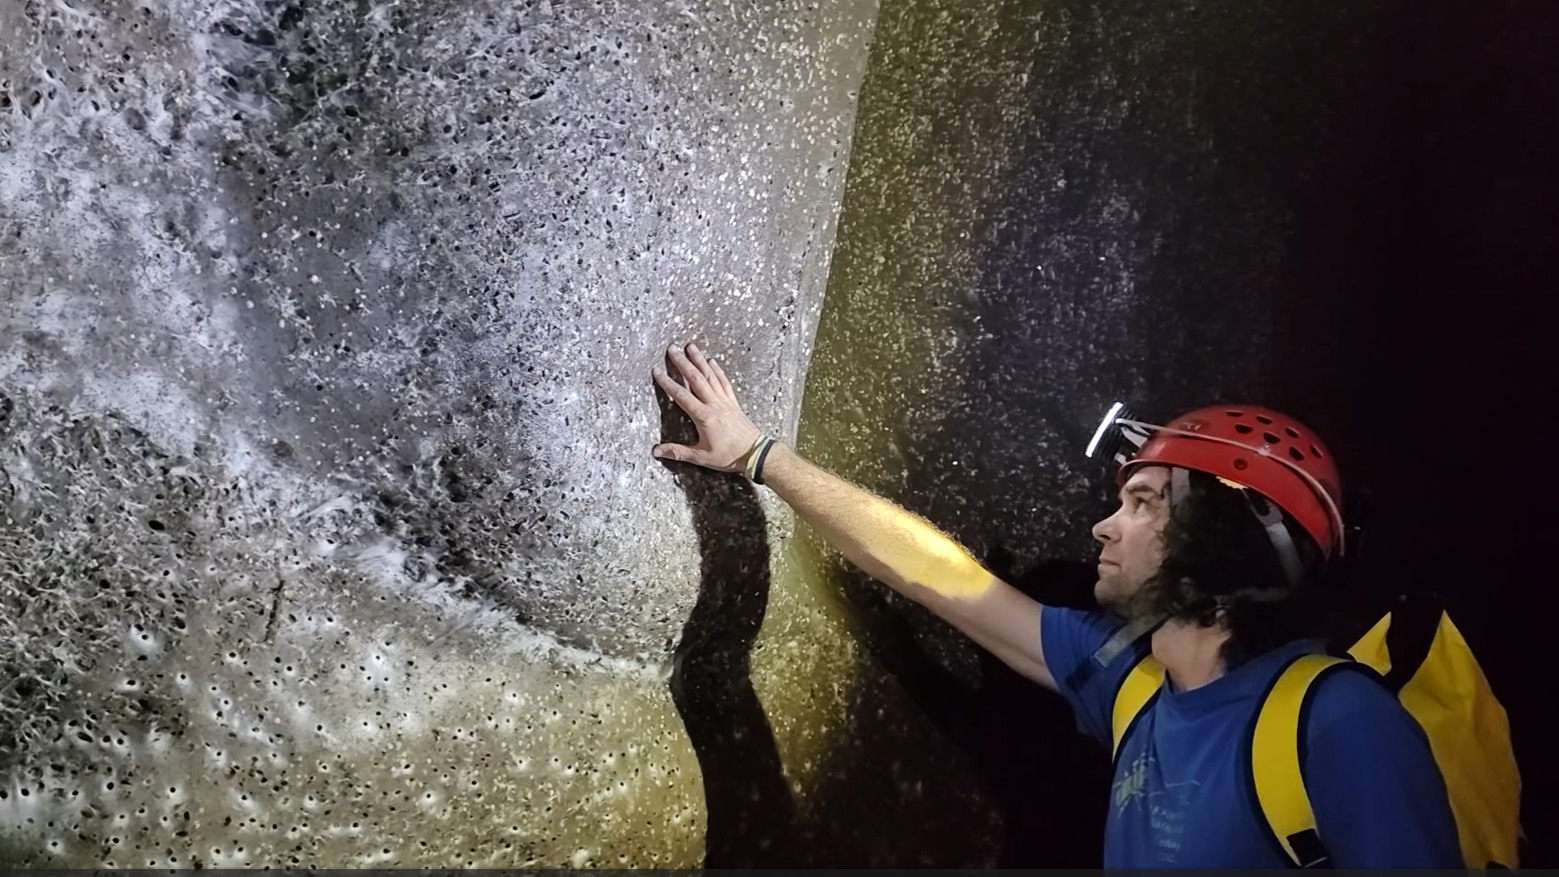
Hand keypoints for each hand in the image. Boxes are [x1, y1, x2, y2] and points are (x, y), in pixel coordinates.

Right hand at [652, 342, 764, 472]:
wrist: (755, 453)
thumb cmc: (729, 456)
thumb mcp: (701, 457)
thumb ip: (678, 452)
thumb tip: (657, 451)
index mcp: (703, 416)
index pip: (681, 395)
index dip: (667, 383)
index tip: (657, 371)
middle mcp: (714, 404)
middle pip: (695, 378)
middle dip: (682, 363)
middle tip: (672, 349)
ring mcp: (725, 401)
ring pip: (710, 376)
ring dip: (699, 360)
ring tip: (691, 346)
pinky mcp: (733, 402)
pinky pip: (724, 382)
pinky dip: (717, 370)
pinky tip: (712, 361)